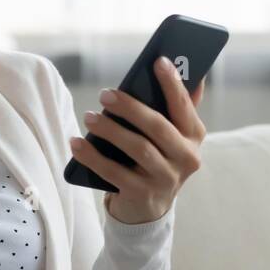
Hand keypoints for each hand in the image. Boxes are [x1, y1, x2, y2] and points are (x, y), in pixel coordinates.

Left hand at [69, 56, 206, 224]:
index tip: (158, 61)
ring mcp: (166, 179)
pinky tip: (76, 143)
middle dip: (131, 107)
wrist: (148, 208)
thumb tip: (193, 72)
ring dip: (110, 130)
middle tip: (105, 93)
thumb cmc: (155, 158)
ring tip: (89, 117)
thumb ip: (179, 107)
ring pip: (137, 149)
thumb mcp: (170, 136)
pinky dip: (92, 156)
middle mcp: (186, 158)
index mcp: (194, 137)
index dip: (173, 84)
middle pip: (157, 127)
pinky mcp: (142, 195)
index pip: (184, 106)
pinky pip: (113, 172)